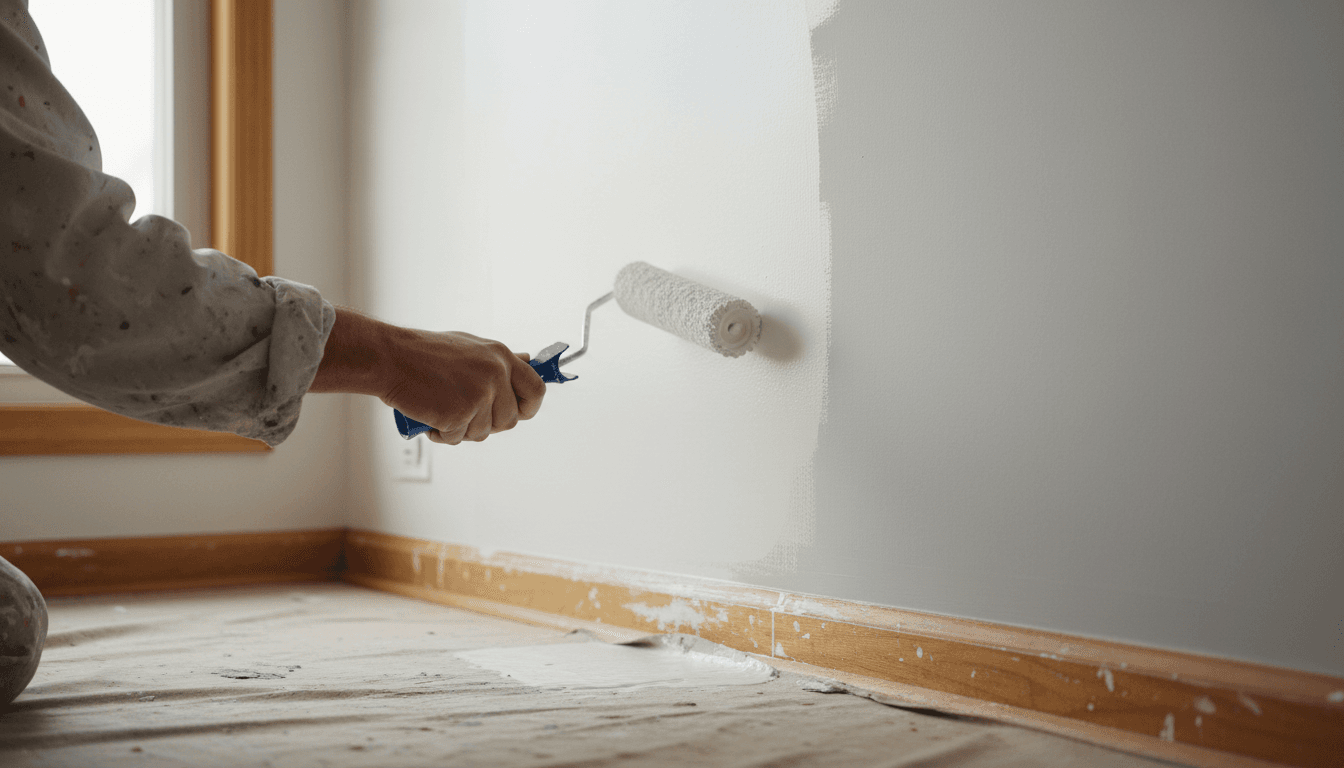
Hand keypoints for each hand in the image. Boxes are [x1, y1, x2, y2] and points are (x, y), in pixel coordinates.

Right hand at [310, 309, 544, 444]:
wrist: (390, 357)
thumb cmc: (424, 353)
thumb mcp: (470, 347)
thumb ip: (499, 361)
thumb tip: (528, 363)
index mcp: (500, 356)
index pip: (536, 390)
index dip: (529, 407)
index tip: (519, 413)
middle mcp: (495, 375)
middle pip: (509, 420)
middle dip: (487, 424)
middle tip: (464, 415)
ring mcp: (478, 395)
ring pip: (482, 433)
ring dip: (462, 430)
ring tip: (441, 411)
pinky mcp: (459, 414)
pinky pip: (457, 438)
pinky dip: (442, 435)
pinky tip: (430, 419)